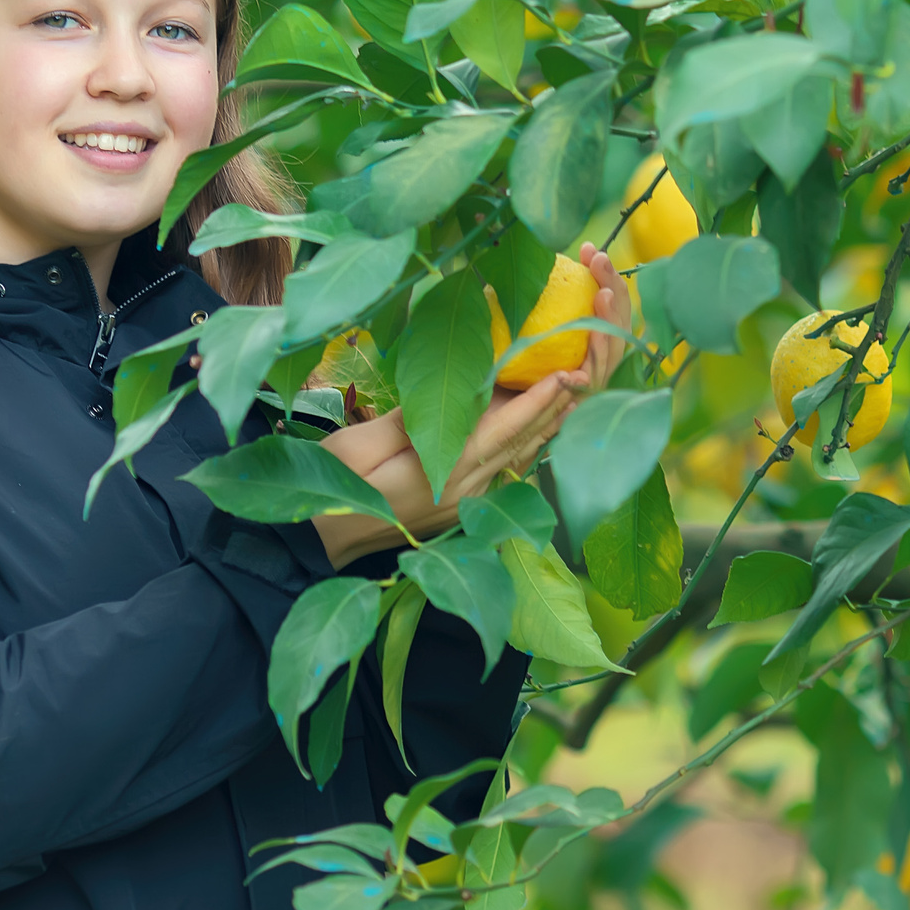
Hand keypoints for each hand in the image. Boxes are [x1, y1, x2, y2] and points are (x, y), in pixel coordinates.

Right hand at [312, 244, 629, 568]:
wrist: (322, 539)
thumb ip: (408, 420)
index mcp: (443, 476)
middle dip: (556, 408)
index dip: (536, 401)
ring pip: (520, 458)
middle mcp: (466, 491)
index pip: (501, 432)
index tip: (566, 373)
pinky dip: (527, 441)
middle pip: (522, 445)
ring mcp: (466, 501)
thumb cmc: (333, 485)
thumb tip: (447, 393)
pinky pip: (506, 467)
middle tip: (587, 371)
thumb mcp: (361, 445)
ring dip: (549, 425)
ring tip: (576, 390)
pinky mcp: (462, 502)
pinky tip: (540, 422)